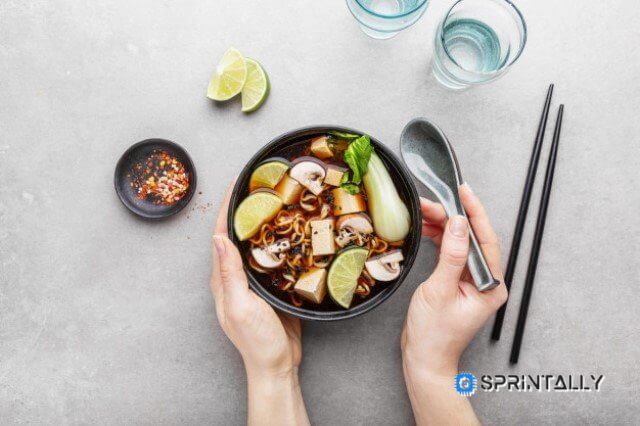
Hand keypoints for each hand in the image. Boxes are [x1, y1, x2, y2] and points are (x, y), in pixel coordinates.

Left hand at [210, 182, 308, 424]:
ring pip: (256, 244)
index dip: (229, 207)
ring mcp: (253, 282)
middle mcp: (234, 276)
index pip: (222, 234)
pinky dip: (278, 240)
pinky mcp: (270, 287)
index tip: (239, 183)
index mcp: (223, 278)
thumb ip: (230, 274)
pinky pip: (272, 257)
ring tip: (278, 201)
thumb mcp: (242, 307)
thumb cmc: (257, 342)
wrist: (276, 366)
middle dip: (246, 208)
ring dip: (263, 222)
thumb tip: (219, 238)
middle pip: (238, 234)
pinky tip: (291, 232)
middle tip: (263, 185)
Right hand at [401, 184, 507, 424]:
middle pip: (473, 239)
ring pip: (461, 244)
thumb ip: (450, 256)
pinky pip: (453, 254)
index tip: (463, 191)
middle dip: (453, 216)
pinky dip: (441, 240)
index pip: (486, 239)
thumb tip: (457, 224)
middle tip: (433, 200)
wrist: (424, 360)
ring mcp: (473, 283)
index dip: (474, 212)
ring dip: (444, 226)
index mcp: (490, 286)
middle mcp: (486, 283)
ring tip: (426, 211)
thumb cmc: (433, 335)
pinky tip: (429, 229)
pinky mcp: (459, 284)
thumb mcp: (439, 291)